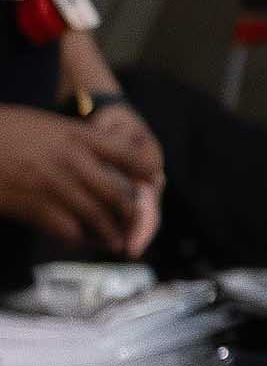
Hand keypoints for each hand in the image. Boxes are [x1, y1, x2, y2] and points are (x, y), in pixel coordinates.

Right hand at [0, 104, 148, 252]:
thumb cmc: (1, 129)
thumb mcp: (43, 123)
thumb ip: (72, 138)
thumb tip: (95, 151)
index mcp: (77, 136)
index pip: (130, 154)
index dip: (146, 171)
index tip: (152, 181)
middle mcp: (73, 162)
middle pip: (119, 193)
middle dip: (130, 213)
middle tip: (135, 222)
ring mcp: (55, 186)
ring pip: (99, 217)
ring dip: (110, 233)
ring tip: (116, 242)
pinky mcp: (34, 208)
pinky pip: (68, 231)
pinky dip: (78, 239)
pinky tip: (80, 241)